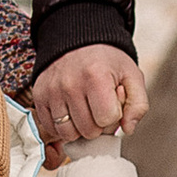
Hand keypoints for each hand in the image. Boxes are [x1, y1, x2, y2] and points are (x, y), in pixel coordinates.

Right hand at [30, 44, 148, 157]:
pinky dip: (62, 126)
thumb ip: (138, 104)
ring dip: (79, 128)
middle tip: (98, 107)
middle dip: (98, 124)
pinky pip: (51, 129)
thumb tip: (128, 129)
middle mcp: (70, 84)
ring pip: (68, 134)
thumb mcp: (132, 76)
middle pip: (88, 131)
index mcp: (96, 77)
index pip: (107, 119)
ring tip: (84, 110)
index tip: (111, 102)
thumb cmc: (107, 62)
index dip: (113, 116)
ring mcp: (52, 91)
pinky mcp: (39, 96)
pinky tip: (70, 111)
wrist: (77, 41)